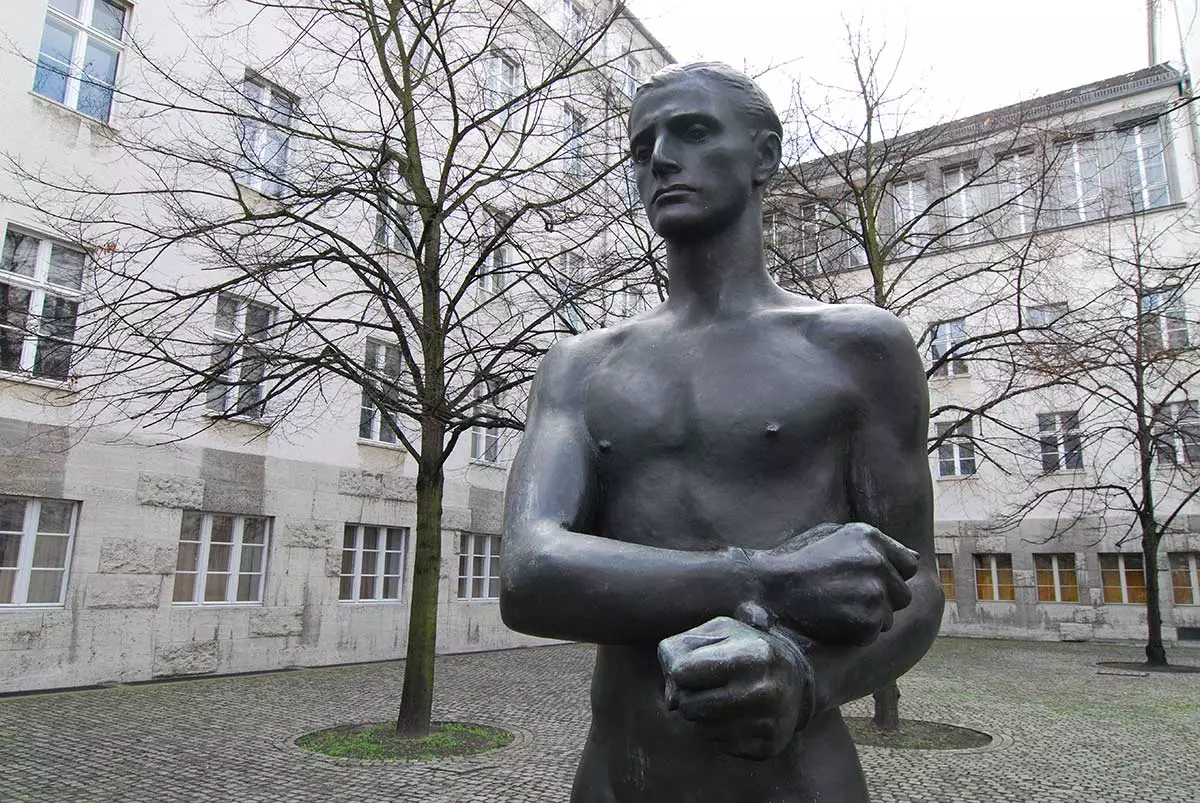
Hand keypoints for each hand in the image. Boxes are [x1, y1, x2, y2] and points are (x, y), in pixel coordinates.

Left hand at [657, 616, 812, 759]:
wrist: (797, 680)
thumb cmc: (748, 649)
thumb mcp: (719, 632)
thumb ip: (682, 650)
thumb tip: (670, 699)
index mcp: (751, 655)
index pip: (682, 672)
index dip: (678, 669)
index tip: (692, 666)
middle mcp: (762, 691)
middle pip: (687, 705)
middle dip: (688, 695)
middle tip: (709, 685)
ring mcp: (766, 722)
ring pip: (700, 728)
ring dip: (703, 715)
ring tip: (726, 698)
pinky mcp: (765, 747)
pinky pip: (718, 745)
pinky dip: (719, 731)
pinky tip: (737, 715)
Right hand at [749, 522, 919, 645]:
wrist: (768, 586)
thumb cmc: (796, 559)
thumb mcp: (833, 535)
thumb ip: (874, 543)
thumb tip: (914, 557)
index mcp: (870, 537)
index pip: (908, 564)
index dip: (890, 576)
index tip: (866, 581)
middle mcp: (877, 561)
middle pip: (903, 594)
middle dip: (882, 599)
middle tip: (847, 599)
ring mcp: (874, 591)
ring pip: (889, 617)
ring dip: (868, 617)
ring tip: (836, 608)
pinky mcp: (867, 620)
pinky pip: (874, 633)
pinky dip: (856, 633)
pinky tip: (832, 620)